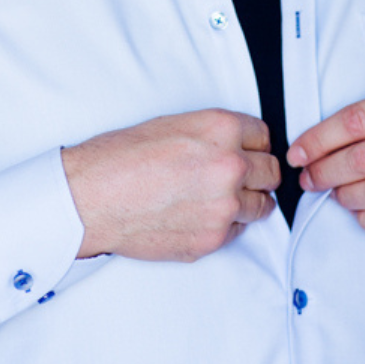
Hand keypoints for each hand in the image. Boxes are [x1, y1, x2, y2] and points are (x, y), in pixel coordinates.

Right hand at [62, 109, 280, 261]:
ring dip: (249, 200)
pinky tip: (201, 214)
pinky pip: (238, 231)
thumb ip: (212, 134)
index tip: (247, 150)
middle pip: (271, 171)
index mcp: (220, 129)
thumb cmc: (122, 156)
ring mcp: (224, 206)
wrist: (93, 196)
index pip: (263, 135)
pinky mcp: (212, 239)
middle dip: (258, 172)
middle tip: (241, 175)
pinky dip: (226, 224)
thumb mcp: (173, 124)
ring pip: (263, 205)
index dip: (252, 143)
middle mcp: (230, 166)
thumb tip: (234, 145)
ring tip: (222, 197)